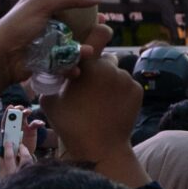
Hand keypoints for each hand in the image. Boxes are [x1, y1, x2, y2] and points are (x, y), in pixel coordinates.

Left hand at [0, 0, 109, 100]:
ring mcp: (46, 36)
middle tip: (102, 21)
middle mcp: (43, 16)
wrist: (2, 58)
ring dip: (84, 44)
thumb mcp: (43, 3)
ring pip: (72, 37)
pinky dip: (73, 62)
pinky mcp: (48, 56)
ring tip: (94, 48)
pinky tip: (80, 64)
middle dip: (86, 19)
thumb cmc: (18, 25)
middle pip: (69, 13)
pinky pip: (66, 58)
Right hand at [40, 55, 148, 188]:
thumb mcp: (49, 100)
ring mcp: (127, 79)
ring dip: (109, 81)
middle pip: (105, 59)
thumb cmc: (70, 124)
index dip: (88, 49)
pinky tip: (111, 107)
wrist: (100, 147)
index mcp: (89, 65)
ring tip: (100, 101)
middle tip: (89, 86)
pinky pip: (127, 85)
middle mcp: (111, 67)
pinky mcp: (138, 91)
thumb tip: (54, 71)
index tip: (84, 59)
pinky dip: (121, 92)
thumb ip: (52, 79)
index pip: (93, 41)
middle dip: (98, 69)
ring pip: (117, 73)